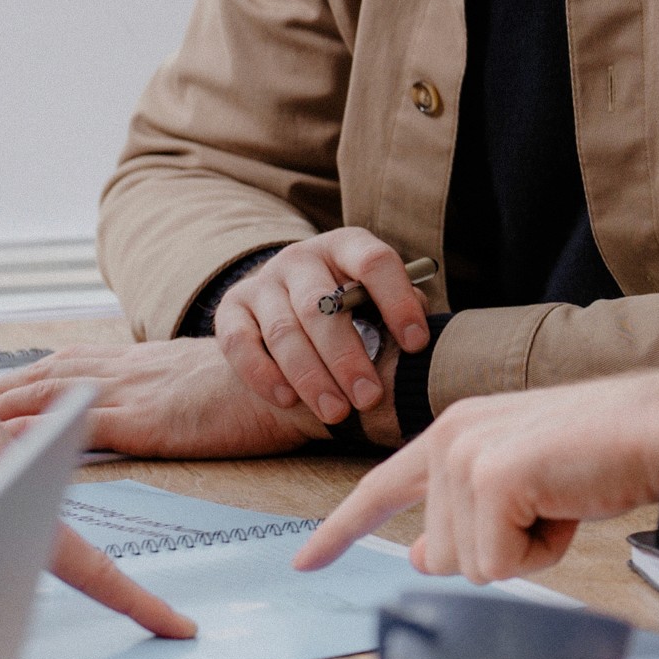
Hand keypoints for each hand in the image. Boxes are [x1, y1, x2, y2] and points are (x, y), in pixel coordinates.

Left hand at [0, 336, 326, 461]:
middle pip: (42, 376)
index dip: (21, 376)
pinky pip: (77, 428)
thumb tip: (157, 408)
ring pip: (47, 396)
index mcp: (142, 362)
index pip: (66, 365)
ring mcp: (136, 392)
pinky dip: (34, 436)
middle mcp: (129, 369)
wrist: (314, 373)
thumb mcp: (212, 383)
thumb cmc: (273, 385)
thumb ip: (177, 393)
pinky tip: (0, 445)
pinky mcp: (148, 419)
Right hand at [211, 228, 429, 429]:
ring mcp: (263, 281)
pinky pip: (239, 343)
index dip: (397, 301)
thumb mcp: (381, 303)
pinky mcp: (231, 309)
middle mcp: (302, 258)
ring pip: (282, 330)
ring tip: (336, 412)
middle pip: (320, 305)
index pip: (375, 261)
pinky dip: (263, 374)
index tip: (416, 345)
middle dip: (347, 356)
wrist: (291, 306)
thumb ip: (403, 314)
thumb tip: (427, 349)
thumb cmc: (355, 309)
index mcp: (348, 246)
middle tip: (369, 398)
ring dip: (310, 376)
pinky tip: (287, 400)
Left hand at [296, 365, 658, 581]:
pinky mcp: (491, 479)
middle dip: (502, 549)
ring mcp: (467, 456)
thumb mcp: (526, 486)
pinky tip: (567, 507)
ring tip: (564, 501)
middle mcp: (450, 437)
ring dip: (527, 551)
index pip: (382, 488)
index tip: (305, 562)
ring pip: (471, 564)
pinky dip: (542, 553)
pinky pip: (500, 563)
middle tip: (552, 506)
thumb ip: (467, 515)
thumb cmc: (607, 453)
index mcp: (455, 431)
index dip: (341, 530)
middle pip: (441, 553)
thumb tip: (419, 559)